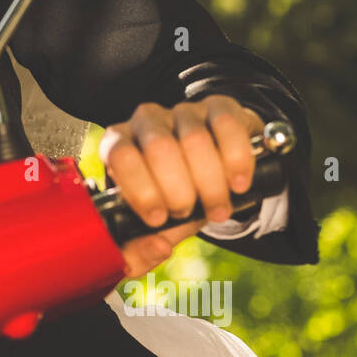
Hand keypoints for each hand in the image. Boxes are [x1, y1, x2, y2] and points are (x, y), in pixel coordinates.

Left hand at [100, 96, 262, 276]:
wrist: (207, 173)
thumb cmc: (168, 200)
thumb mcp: (149, 228)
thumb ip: (138, 250)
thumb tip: (155, 247)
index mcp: (117, 144)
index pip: (121, 155)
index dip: (141, 190)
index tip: (159, 218)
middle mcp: (146, 121)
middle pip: (160, 148)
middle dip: (179, 192)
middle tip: (187, 212)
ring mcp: (183, 111)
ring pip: (195, 140)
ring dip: (211, 185)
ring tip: (217, 208)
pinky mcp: (219, 106)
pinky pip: (227, 125)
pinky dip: (237, 160)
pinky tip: (238, 184)